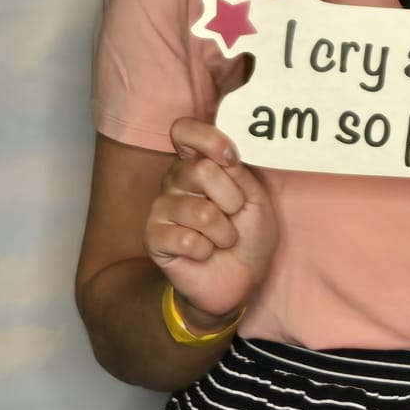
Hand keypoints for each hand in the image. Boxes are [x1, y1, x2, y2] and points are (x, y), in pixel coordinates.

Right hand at [144, 119, 279, 324]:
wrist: (240, 279)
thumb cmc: (248, 235)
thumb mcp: (256, 198)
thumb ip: (239, 172)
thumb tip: (224, 151)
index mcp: (198, 162)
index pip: (184, 130)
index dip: (208, 139)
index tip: (230, 158)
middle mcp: (175, 179)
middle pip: (200, 170)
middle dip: (231, 199)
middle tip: (234, 215)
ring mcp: (161, 207)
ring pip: (200, 211)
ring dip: (224, 233)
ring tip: (222, 240)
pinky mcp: (153, 237)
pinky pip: (186, 238)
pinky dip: (206, 250)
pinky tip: (204, 254)